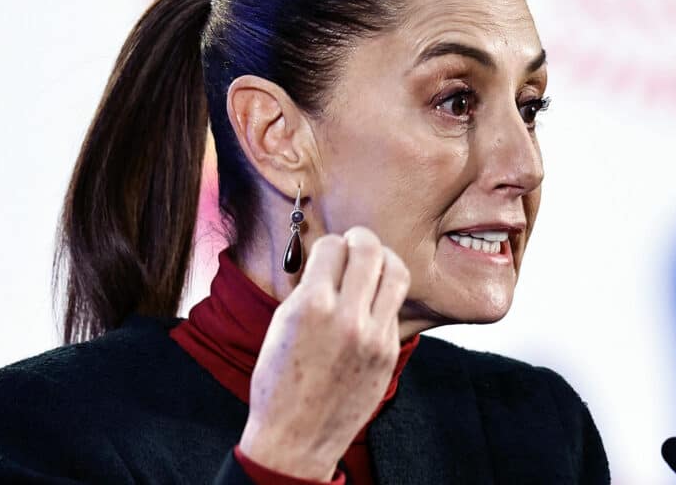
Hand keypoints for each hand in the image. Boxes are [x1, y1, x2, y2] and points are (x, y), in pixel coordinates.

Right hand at [238, 226, 410, 480]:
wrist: (297, 437)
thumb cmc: (279, 381)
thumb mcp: (282, 325)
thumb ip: (308, 289)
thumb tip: (329, 258)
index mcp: (311, 306)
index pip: (332, 246)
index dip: (329, 245)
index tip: (327, 252)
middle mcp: (347, 318)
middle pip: (369, 250)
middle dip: (361, 238)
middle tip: (355, 242)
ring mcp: (374, 336)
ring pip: (396, 272)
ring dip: (384, 258)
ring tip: (373, 262)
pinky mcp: (389, 352)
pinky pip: (395, 307)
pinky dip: (383, 296)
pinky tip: (372, 300)